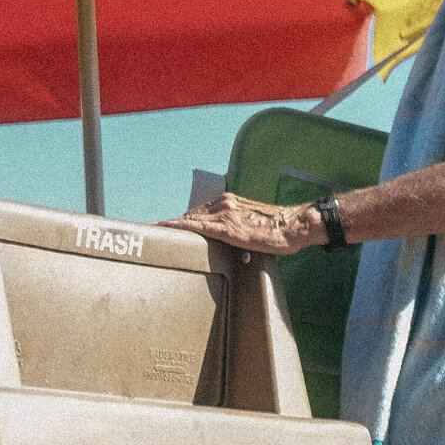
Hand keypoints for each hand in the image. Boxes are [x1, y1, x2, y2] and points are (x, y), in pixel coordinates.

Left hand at [161, 192, 323, 254]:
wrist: (294, 226)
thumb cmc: (277, 229)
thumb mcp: (251, 224)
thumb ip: (235, 229)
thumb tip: (227, 242)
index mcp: (228, 202)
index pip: (198, 213)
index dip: (180, 221)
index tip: (162, 226)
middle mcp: (223, 204)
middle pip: (190, 216)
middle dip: (171, 224)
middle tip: (150, 231)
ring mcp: (225, 214)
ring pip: (190, 220)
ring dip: (170, 226)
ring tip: (151, 232)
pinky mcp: (229, 228)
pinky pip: (198, 227)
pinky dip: (181, 228)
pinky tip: (167, 229)